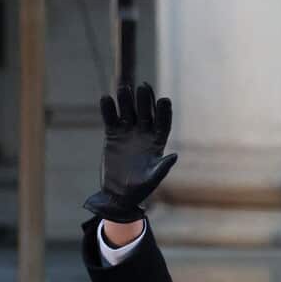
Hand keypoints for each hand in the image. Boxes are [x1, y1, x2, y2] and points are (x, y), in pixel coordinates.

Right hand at [83, 82, 177, 223]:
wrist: (119, 194)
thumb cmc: (140, 189)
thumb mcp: (153, 178)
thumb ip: (162, 166)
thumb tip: (174, 155)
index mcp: (157, 143)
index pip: (162, 123)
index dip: (164, 112)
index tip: (164, 99)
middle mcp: (144, 134)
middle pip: (145, 113)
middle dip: (145, 101)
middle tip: (143, 87)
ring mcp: (128, 133)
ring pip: (128, 112)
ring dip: (126, 101)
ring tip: (123, 88)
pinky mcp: (112, 135)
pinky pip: (110, 119)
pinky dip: (108, 109)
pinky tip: (106, 99)